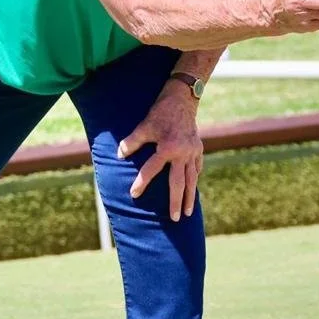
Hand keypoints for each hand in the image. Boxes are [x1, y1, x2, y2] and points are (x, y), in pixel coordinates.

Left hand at [116, 89, 203, 221]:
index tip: (133, 194)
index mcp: (168, 148)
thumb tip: (119, 155)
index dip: (141, 182)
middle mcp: (183, 153)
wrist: (182, 99)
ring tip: (187, 213)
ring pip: (191, 180)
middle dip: (176, 202)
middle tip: (173, 218)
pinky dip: (194, 180)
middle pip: (178, 183)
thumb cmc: (160, 112)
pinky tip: (192, 190)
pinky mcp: (198, 149)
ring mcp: (193, 152)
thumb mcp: (144, 125)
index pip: (152, 170)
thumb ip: (132, 142)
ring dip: (189, 197)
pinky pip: (197, 169)